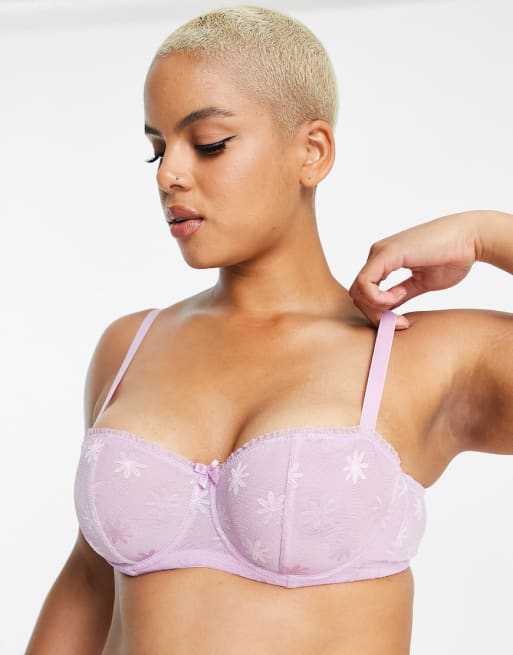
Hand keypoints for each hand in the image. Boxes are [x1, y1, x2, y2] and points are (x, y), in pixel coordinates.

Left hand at [348, 212, 479, 328]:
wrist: (472, 239)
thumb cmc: (453, 257)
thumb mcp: (421, 282)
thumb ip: (402, 294)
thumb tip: (388, 309)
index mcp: (385, 261)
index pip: (365, 293)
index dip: (378, 314)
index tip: (402, 323)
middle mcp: (378, 255)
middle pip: (358, 294)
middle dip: (375, 316)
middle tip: (400, 324)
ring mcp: (379, 253)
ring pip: (358, 291)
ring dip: (377, 310)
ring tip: (400, 312)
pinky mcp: (386, 253)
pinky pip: (365, 284)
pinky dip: (378, 299)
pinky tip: (398, 297)